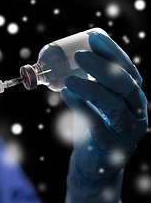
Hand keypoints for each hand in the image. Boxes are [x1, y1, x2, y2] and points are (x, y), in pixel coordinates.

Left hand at [61, 32, 147, 202]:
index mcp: (135, 98)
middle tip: (78, 56)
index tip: (94, 37)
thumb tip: (74, 57)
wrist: (95, 164)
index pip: (129, 70)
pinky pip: (96, 124)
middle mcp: (137, 112)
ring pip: (113, 105)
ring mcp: (127, 131)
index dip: (113, 52)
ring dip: (90, 88)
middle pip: (126, 85)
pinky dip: (81, 107)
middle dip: (102, 66)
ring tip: (68, 79)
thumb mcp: (98, 103)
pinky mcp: (112, 146)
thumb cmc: (96, 128)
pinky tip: (65, 96)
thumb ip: (94, 84)